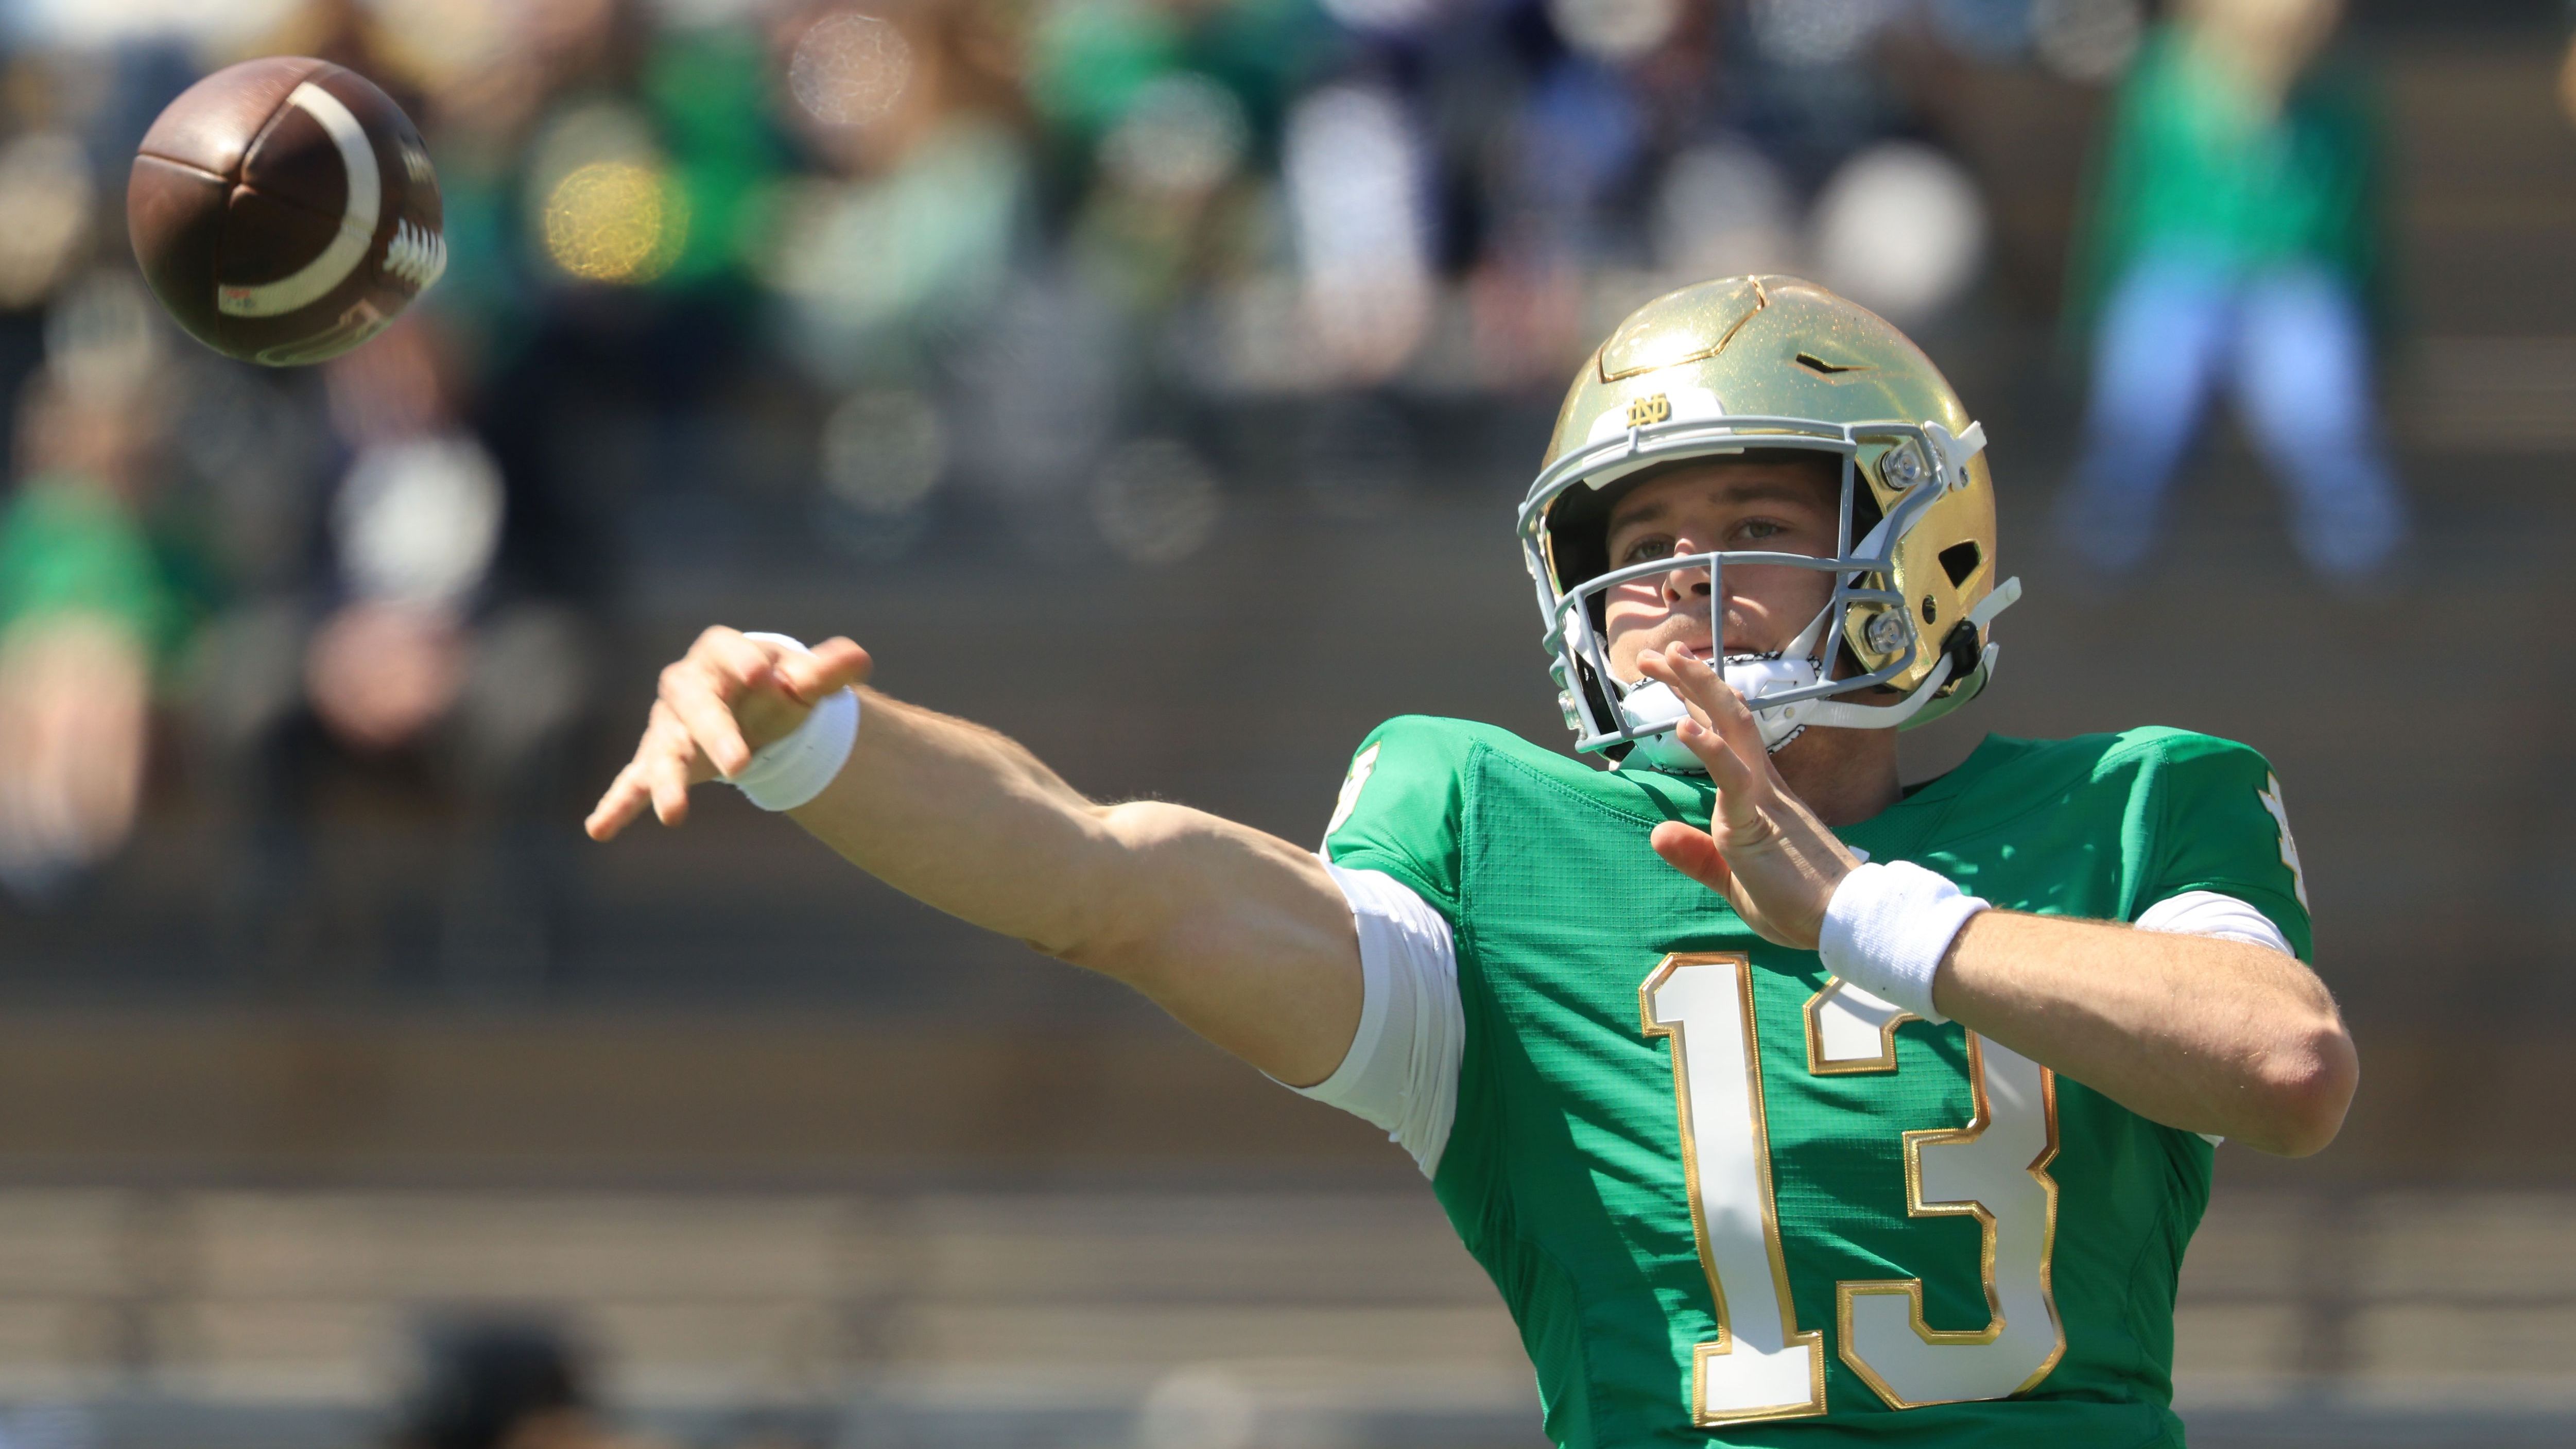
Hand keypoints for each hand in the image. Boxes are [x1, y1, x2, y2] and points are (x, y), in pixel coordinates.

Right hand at [585, 627, 871, 839]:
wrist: (751, 710)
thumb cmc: (777, 689)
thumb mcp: (803, 681)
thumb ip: (827, 672)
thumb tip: (860, 661)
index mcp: (721, 655)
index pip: (726, 650)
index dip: (742, 660)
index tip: (763, 675)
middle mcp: (687, 686)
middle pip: (697, 707)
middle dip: (716, 735)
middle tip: (740, 766)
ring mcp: (668, 726)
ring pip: (665, 751)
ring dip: (667, 782)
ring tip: (674, 815)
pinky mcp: (658, 760)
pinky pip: (634, 782)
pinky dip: (618, 804)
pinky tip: (598, 829)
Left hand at [1635, 648, 1861, 948]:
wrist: (1845, 923)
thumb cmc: (1797, 904)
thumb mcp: (1733, 880)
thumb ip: (1697, 857)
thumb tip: (1657, 833)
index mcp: (1759, 795)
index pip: (1725, 736)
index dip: (1696, 703)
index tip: (1670, 675)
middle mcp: (1763, 785)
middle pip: (1727, 716)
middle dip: (1690, 681)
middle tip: (1653, 653)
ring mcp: (1763, 798)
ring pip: (1732, 728)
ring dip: (1698, 690)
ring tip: (1667, 660)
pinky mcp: (1760, 822)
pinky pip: (1734, 778)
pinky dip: (1709, 749)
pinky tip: (1683, 725)